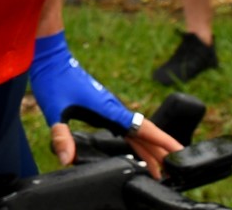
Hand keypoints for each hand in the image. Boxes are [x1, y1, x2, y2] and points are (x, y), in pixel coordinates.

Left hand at [31, 31, 180, 175]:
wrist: (51, 56)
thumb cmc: (54, 79)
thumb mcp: (55, 110)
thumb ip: (61, 135)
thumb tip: (65, 159)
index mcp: (110, 110)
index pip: (144, 129)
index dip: (164, 143)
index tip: (180, 154)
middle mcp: (114, 109)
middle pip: (145, 135)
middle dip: (160, 154)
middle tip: (173, 174)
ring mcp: (109, 108)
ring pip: (136, 133)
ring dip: (148, 150)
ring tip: (159, 170)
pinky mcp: (102, 108)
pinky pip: (125, 128)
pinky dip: (135, 142)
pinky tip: (136, 151)